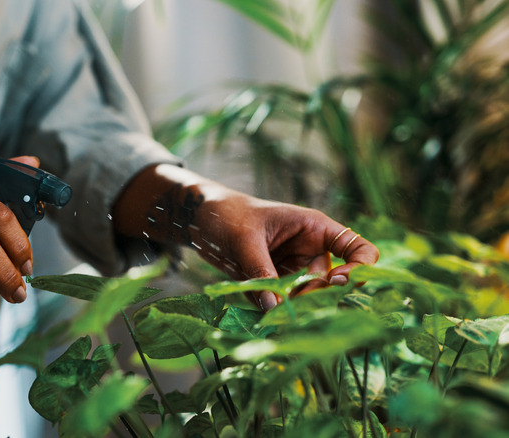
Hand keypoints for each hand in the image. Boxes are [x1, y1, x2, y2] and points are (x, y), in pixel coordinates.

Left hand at [113, 164, 378, 310]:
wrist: (199, 218)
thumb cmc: (226, 214)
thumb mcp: (244, 239)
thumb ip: (260, 271)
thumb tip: (275, 307)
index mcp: (315, 229)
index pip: (359, 249)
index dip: (359, 269)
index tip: (338, 283)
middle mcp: (310, 252)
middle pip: (330, 285)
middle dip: (311, 297)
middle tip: (286, 303)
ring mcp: (293, 271)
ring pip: (304, 299)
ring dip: (287, 306)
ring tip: (262, 301)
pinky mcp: (274, 285)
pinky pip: (279, 304)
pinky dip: (268, 307)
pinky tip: (249, 297)